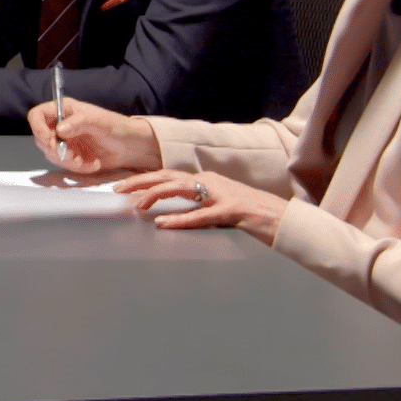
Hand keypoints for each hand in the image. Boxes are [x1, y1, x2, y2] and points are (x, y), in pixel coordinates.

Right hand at [27, 98, 160, 173]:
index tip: (50, 141)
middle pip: (41, 138)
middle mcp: (60, 124)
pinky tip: (92, 164)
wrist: (130, 147)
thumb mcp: (100, 122)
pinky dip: (77, 167)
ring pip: (51, 154)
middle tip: (71, 156)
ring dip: (67, 161)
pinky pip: (64, 165)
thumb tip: (60, 129)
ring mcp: (64, 141)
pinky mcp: (70, 155)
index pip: (37, 115)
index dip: (37, 128)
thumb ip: (79, 122)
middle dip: (55, 151)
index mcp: (64, 109)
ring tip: (84, 161)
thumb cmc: (117, 127)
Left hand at [115, 169, 289, 242]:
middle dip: (141, 182)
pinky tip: (163, 223)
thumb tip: (166, 216)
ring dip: (156, 195)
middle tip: (118, 190)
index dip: (144, 180)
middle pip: (168, 177)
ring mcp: (221, 195)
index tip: (123, 187)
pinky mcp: (231, 211)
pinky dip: (179, 219)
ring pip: (180, 189)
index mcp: (206, 180)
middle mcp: (210, 182)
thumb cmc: (248, 216)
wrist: (282, 219)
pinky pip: (200, 215)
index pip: (168, 176)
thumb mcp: (216, 208)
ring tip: (136, 205)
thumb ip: (194, 207)